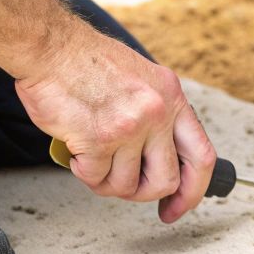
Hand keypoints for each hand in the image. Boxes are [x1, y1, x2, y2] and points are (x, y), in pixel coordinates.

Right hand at [13, 26, 216, 222]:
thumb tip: (159, 158)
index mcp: (173, 98)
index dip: (193, 191)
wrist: (51, 47)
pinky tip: (77, 153)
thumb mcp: (143, 80)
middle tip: (125, 188)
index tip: (176, 207)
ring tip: (93, 162)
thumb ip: (157, 115)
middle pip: (166, 181)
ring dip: (106, 183)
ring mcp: (130, 127)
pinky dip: (83, 173)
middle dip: (143, 194)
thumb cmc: (87, 62)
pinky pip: (96, 178)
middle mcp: (157, 113)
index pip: (202, 157)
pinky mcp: (99, 139)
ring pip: (127, 185)